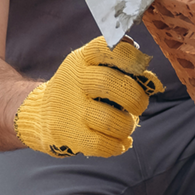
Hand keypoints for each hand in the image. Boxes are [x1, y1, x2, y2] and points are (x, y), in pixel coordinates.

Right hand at [14, 37, 162, 157]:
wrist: (41, 114)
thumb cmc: (82, 90)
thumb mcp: (95, 69)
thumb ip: (125, 70)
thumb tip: (154, 84)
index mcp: (83, 59)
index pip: (106, 49)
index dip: (131, 57)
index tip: (142, 68)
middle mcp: (74, 80)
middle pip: (110, 84)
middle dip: (136, 97)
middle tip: (139, 106)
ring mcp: (70, 109)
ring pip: (110, 120)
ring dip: (127, 126)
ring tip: (126, 125)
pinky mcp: (69, 134)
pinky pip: (101, 145)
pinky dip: (118, 146)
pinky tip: (120, 142)